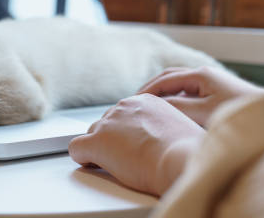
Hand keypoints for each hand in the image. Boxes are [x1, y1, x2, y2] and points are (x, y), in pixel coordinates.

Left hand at [69, 94, 202, 195]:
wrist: (181, 158)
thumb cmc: (186, 150)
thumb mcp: (178, 127)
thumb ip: (163, 126)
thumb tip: (160, 139)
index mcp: (145, 101)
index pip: (124, 114)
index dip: (126, 132)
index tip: (132, 144)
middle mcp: (124, 106)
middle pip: (107, 122)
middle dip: (112, 139)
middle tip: (124, 157)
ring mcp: (108, 123)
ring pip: (92, 134)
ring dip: (99, 148)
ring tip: (113, 164)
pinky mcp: (96, 142)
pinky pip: (77, 148)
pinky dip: (82, 157)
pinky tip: (92, 164)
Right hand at [139, 66, 263, 126]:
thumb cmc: (238, 114)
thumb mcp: (203, 112)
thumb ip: (177, 106)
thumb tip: (154, 104)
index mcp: (200, 74)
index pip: (164, 79)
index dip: (146, 91)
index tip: (131, 102)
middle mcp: (205, 74)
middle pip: (170, 77)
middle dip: (152, 89)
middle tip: (135, 102)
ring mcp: (212, 82)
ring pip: (180, 84)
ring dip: (164, 93)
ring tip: (150, 107)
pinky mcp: (218, 92)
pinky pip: (190, 92)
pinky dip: (176, 98)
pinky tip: (172, 112)